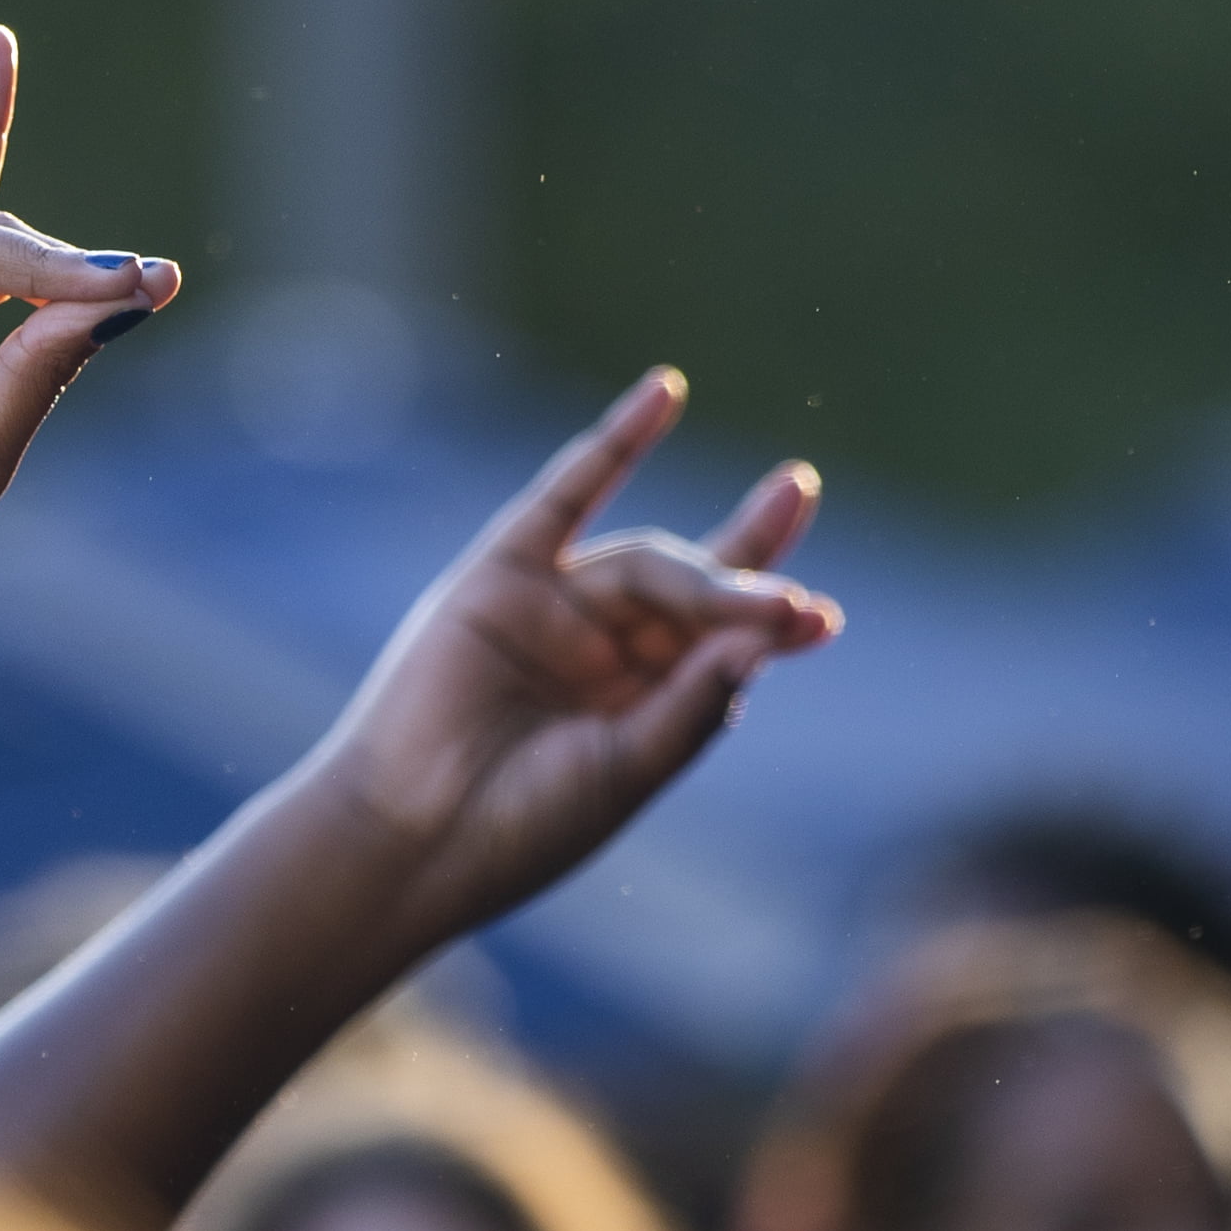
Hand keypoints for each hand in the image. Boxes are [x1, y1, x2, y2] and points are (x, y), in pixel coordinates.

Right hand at [304, 369, 840, 942]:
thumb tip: (767, 634)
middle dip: (752, 556)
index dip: (775, 620)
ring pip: (647, 564)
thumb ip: (693, 705)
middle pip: (699, 586)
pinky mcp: (501, 576)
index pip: (728, 641)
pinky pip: (566, 496)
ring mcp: (555, 608)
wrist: (410, 839)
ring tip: (739, 597)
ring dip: (699, 571)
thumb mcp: (627, 771)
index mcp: (647, 704)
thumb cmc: (521, 828)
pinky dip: (615, 443)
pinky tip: (667, 391)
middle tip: (798, 500)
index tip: (819, 617)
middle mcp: (607, 651)